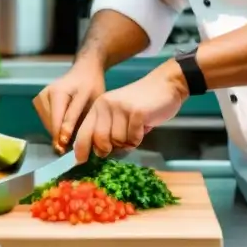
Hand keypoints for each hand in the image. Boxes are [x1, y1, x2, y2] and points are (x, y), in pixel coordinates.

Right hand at [33, 59, 105, 153]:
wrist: (85, 70)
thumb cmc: (91, 85)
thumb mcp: (88, 100)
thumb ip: (74, 119)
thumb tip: (62, 139)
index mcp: (56, 93)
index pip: (56, 123)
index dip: (61, 139)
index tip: (67, 152)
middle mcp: (43, 95)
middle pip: (50, 125)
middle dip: (62, 135)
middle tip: (78, 139)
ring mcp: (40, 98)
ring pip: (48, 125)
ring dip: (59, 131)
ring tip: (75, 128)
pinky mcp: (39, 102)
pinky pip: (47, 121)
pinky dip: (57, 125)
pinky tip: (68, 122)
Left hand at [73, 63, 188, 162]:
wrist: (165, 84)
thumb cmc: (142, 102)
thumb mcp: (118, 113)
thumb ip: (107, 129)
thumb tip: (98, 152)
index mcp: (99, 106)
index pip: (84, 131)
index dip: (81, 149)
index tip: (81, 161)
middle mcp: (106, 105)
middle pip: (100, 141)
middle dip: (110, 149)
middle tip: (123, 142)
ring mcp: (121, 108)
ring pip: (119, 142)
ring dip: (129, 142)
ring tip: (136, 129)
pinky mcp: (136, 112)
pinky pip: (133, 139)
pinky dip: (139, 138)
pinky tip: (144, 127)